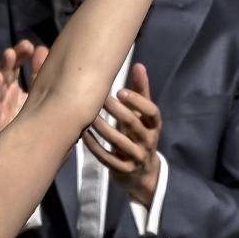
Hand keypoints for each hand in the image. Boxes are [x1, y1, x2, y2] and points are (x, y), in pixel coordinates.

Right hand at [0, 41, 49, 137]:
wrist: (27, 158)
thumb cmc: (33, 127)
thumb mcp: (39, 98)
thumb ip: (38, 75)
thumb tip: (42, 48)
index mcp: (17, 90)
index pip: (17, 68)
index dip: (21, 55)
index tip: (30, 45)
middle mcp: (7, 96)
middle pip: (7, 72)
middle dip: (13, 58)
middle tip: (22, 47)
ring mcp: (0, 108)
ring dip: (3, 68)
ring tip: (9, 53)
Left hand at [82, 63, 161, 205]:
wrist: (143, 173)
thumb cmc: (140, 135)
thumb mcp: (144, 116)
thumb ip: (141, 92)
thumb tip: (138, 64)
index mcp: (154, 126)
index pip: (152, 112)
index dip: (138, 102)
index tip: (121, 91)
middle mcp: (148, 141)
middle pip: (133, 125)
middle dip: (116, 111)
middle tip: (99, 98)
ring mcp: (136, 157)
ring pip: (118, 143)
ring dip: (102, 128)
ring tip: (87, 115)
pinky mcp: (124, 170)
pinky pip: (108, 159)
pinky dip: (95, 147)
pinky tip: (83, 135)